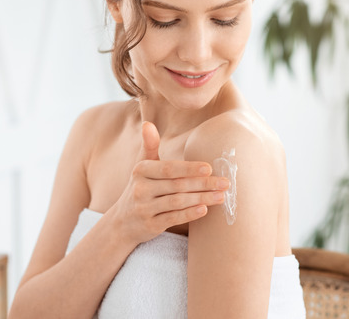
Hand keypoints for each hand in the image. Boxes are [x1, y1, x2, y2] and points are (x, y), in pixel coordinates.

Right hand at [108, 121, 229, 245]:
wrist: (123, 222)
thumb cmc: (141, 187)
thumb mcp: (142, 166)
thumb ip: (149, 145)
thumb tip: (147, 123)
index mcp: (141, 171)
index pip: (168, 168)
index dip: (189, 168)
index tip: (209, 168)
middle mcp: (141, 189)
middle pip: (177, 185)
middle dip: (203, 184)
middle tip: (225, 183)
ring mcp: (144, 208)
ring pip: (178, 202)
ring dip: (202, 198)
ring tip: (221, 196)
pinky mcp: (150, 225)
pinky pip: (173, 218)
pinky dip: (190, 214)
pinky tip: (205, 210)